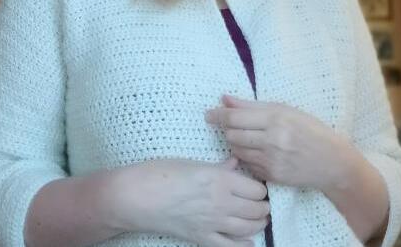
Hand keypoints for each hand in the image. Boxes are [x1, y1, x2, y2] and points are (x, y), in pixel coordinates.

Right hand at [111, 156, 270, 246]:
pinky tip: (249, 242)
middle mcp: (220, 202)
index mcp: (219, 179)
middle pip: (257, 209)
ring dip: (258, 224)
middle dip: (263, 207)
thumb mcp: (192, 162)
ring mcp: (212, 223)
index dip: (260, 187)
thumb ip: (219, 166)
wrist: (138, 197)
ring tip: (259, 219)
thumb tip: (235, 163)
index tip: (258, 186)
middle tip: (261, 203)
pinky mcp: (201, 238)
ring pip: (248, 229)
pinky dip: (243, 246)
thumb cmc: (161, 173)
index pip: (256, 188)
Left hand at [205, 95, 351, 191]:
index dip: (218, 114)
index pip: (235, 117)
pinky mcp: (272, 176)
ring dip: (234, 142)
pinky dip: (246, 156)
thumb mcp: (284, 109)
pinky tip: (255, 151)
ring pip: (237, 150)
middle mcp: (272, 140)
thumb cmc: (309, 129)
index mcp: (276, 118)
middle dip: (226, 128)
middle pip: (232, 134)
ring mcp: (272, 160)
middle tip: (227, 123)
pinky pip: (247, 164)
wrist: (332, 162)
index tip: (209, 114)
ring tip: (243, 136)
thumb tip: (225, 98)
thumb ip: (252, 105)